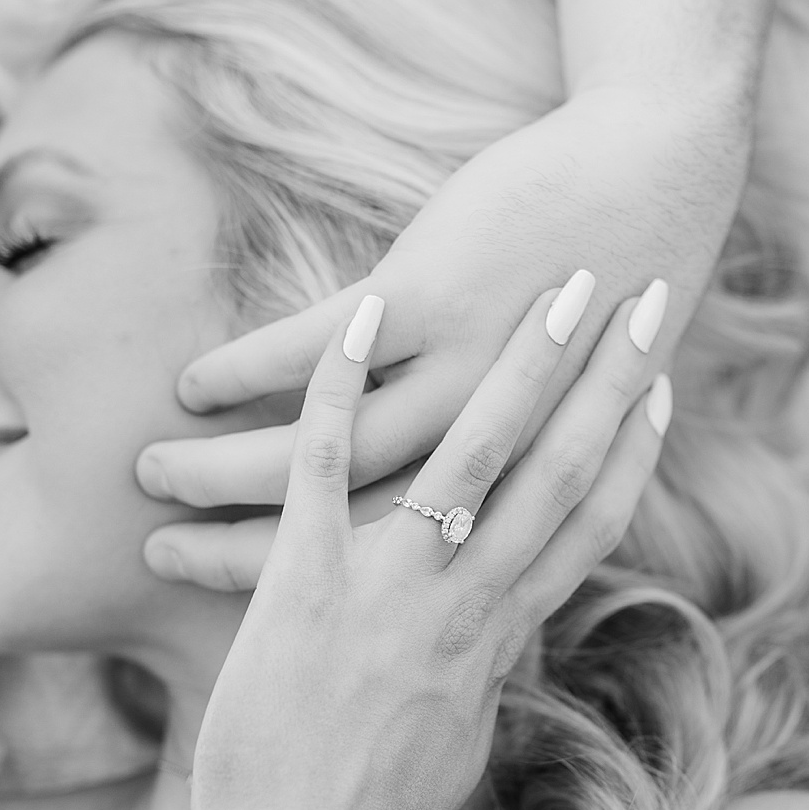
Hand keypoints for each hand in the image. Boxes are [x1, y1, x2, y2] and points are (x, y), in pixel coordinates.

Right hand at [136, 84, 744, 591]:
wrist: (657, 179)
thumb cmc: (612, 295)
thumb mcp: (571, 409)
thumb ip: (513, 470)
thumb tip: (457, 517)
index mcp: (527, 479)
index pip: (404, 570)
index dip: (339, 591)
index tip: (245, 631)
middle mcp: (495, 445)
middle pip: (351, 528)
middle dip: (243, 547)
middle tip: (157, 555)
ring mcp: (461, 373)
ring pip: (329, 450)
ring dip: (227, 465)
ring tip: (151, 471)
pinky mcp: (436, 296)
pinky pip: (319, 346)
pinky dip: (250, 369)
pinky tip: (192, 383)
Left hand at [187, 271, 673, 809]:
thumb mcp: (453, 748)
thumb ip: (477, 681)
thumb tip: (493, 653)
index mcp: (500, 638)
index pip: (588, 525)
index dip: (632, 449)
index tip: (656, 385)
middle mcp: (464, 600)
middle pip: (558, 470)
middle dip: (605, 377)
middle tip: (641, 294)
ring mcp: (391, 585)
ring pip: (475, 452)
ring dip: (522, 362)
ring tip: (557, 286)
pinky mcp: (306, 581)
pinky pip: (330, 466)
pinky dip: (342, 385)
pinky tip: (364, 309)